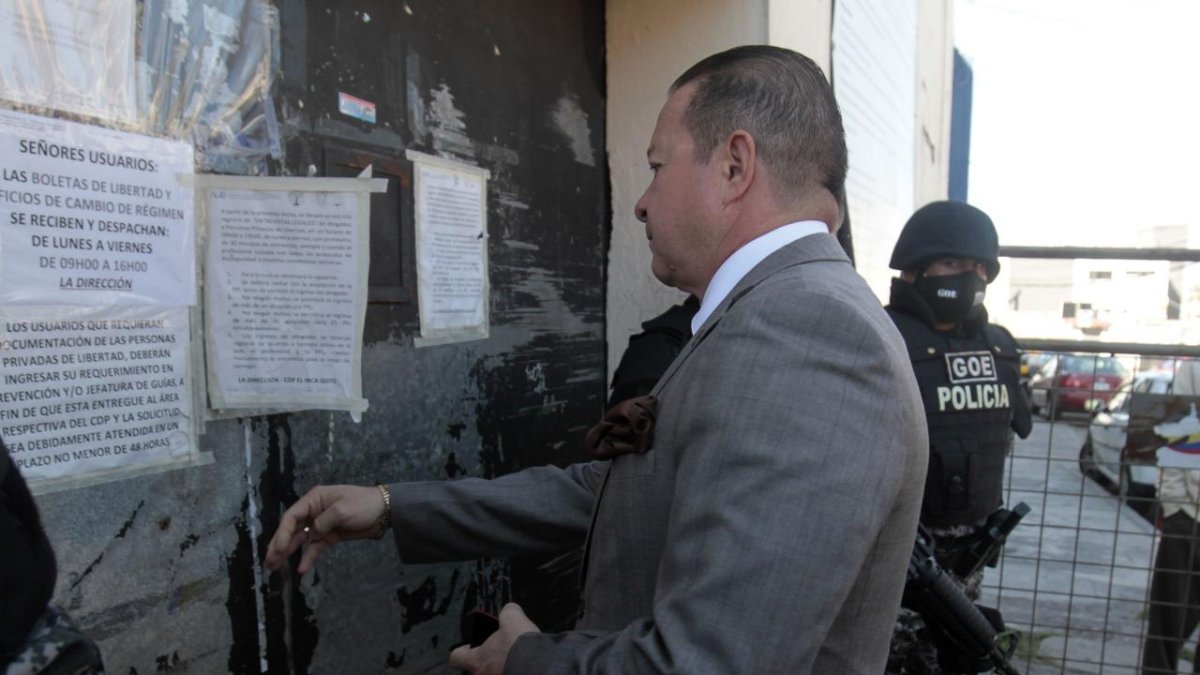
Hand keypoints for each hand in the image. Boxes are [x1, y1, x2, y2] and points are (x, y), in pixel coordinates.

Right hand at [264, 484, 385, 573]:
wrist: (384, 511)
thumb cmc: (363, 504)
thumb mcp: (343, 510)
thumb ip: (324, 521)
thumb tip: (312, 533)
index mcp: (314, 499)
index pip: (292, 516)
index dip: (282, 533)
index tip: (277, 548)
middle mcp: (314, 511)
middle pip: (292, 529)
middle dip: (279, 545)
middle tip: (269, 561)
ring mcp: (321, 524)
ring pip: (300, 540)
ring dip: (288, 552)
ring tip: (275, 567)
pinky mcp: (329, 535)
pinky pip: (314, 547)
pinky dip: (308, 557)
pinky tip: (301, 568)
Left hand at [449, 603, 539, 674]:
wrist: (541, 666)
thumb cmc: (521, 645)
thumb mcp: (513, 618)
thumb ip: (507, 612)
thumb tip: (510, 610)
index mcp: (477, 660)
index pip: (456, 658)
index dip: (462, 651)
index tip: (469, 646)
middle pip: (477, 670)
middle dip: (487, 661)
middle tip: (500, 652)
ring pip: (494, 674)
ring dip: (502, 667)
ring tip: (517, 659)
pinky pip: (510, 674)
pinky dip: (516, 670)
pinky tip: (528, 665)